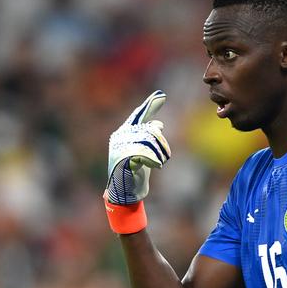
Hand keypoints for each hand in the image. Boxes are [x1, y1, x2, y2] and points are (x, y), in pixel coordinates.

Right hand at [105, 90, 170, 204]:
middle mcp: (120, 137)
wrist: (124, 192)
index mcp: (124, 132)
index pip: (139, 115)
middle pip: (150, 130)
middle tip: (166, 155)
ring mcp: (120, 147)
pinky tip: (156, 166)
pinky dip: (154, 159)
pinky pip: (144, 153)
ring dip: (160, 153)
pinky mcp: (123, 159)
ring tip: (160, 163)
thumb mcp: (144, 151)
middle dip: (162, 143)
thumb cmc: (135, 171)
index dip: (150, 105)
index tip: (161, 95)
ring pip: (149, 141)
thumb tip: (159, 124)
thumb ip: (149, 137)